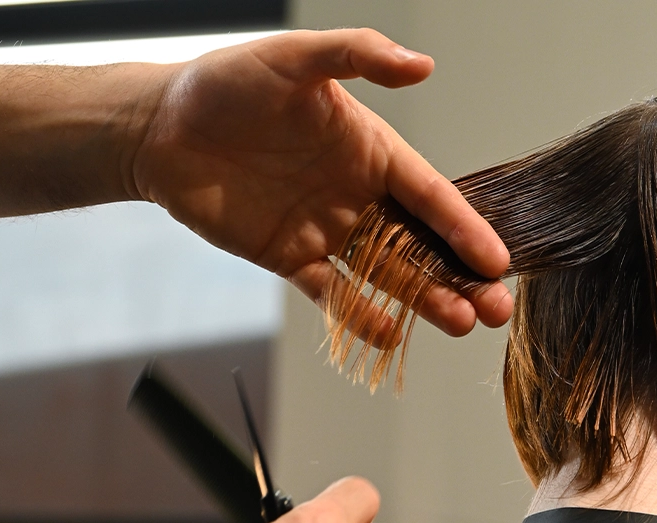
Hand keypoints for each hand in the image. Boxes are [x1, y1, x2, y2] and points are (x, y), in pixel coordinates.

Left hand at [132, 28, 512, 336]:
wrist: (159, 129)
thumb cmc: (225, 84)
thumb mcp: (293, 58)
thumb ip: (356, 56)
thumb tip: (422, 66)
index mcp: (371, 150)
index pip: (430, 195)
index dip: (465, 228)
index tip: (497, 261)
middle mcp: (358, 193)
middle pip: (421, 243)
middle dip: (460, 276)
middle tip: (494, 309)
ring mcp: (328, 229)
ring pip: (387, 274)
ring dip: (424, 299)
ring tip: (458, 324)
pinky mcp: (292, 257)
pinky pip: (333, 293)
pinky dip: (359, 314)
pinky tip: (388, 332)